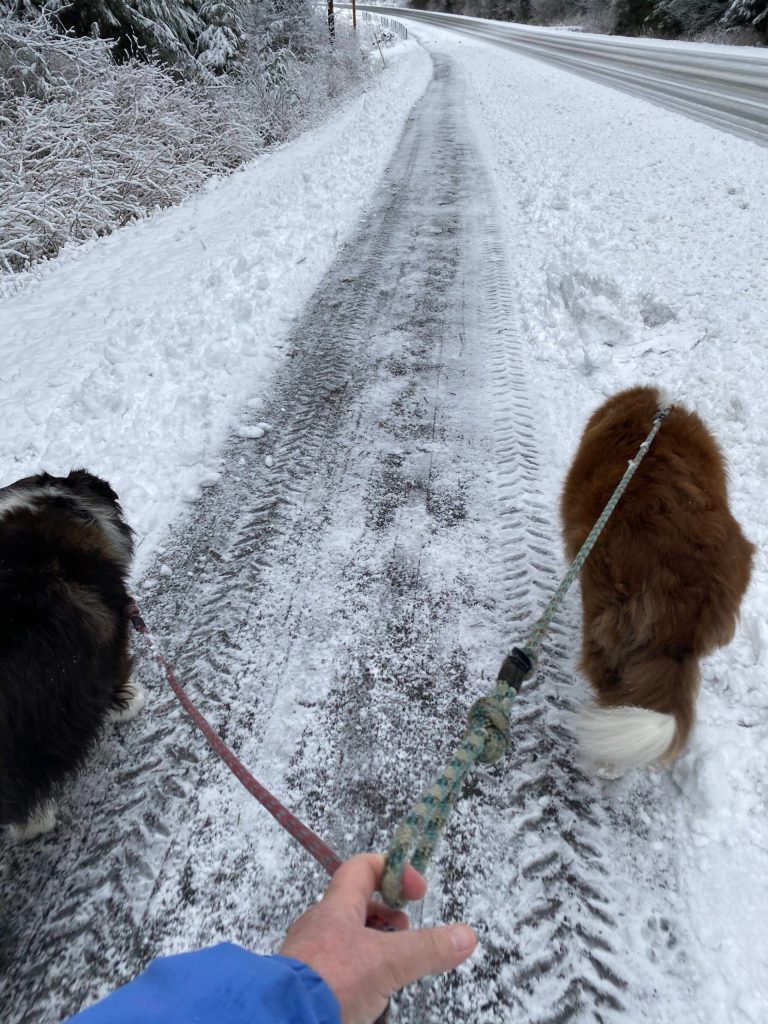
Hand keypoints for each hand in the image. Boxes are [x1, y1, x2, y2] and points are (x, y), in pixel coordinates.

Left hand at [279, 853, 476, 1023]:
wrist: (281, 1021)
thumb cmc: (331, 981)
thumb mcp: (386, 962)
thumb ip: (426, 949)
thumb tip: (467, 936)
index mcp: (336, 908)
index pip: (362, 868)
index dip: (392, 869)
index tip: (418, 892)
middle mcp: (319, 927)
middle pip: (358, 911)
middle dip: (389, 925)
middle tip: (408, 945)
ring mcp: (308, 959)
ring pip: (349, 948)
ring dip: (374, 960)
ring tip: (390, 983)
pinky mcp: (305, 989)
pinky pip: (337, 978)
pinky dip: (357, 987)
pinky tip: (367, 1007)